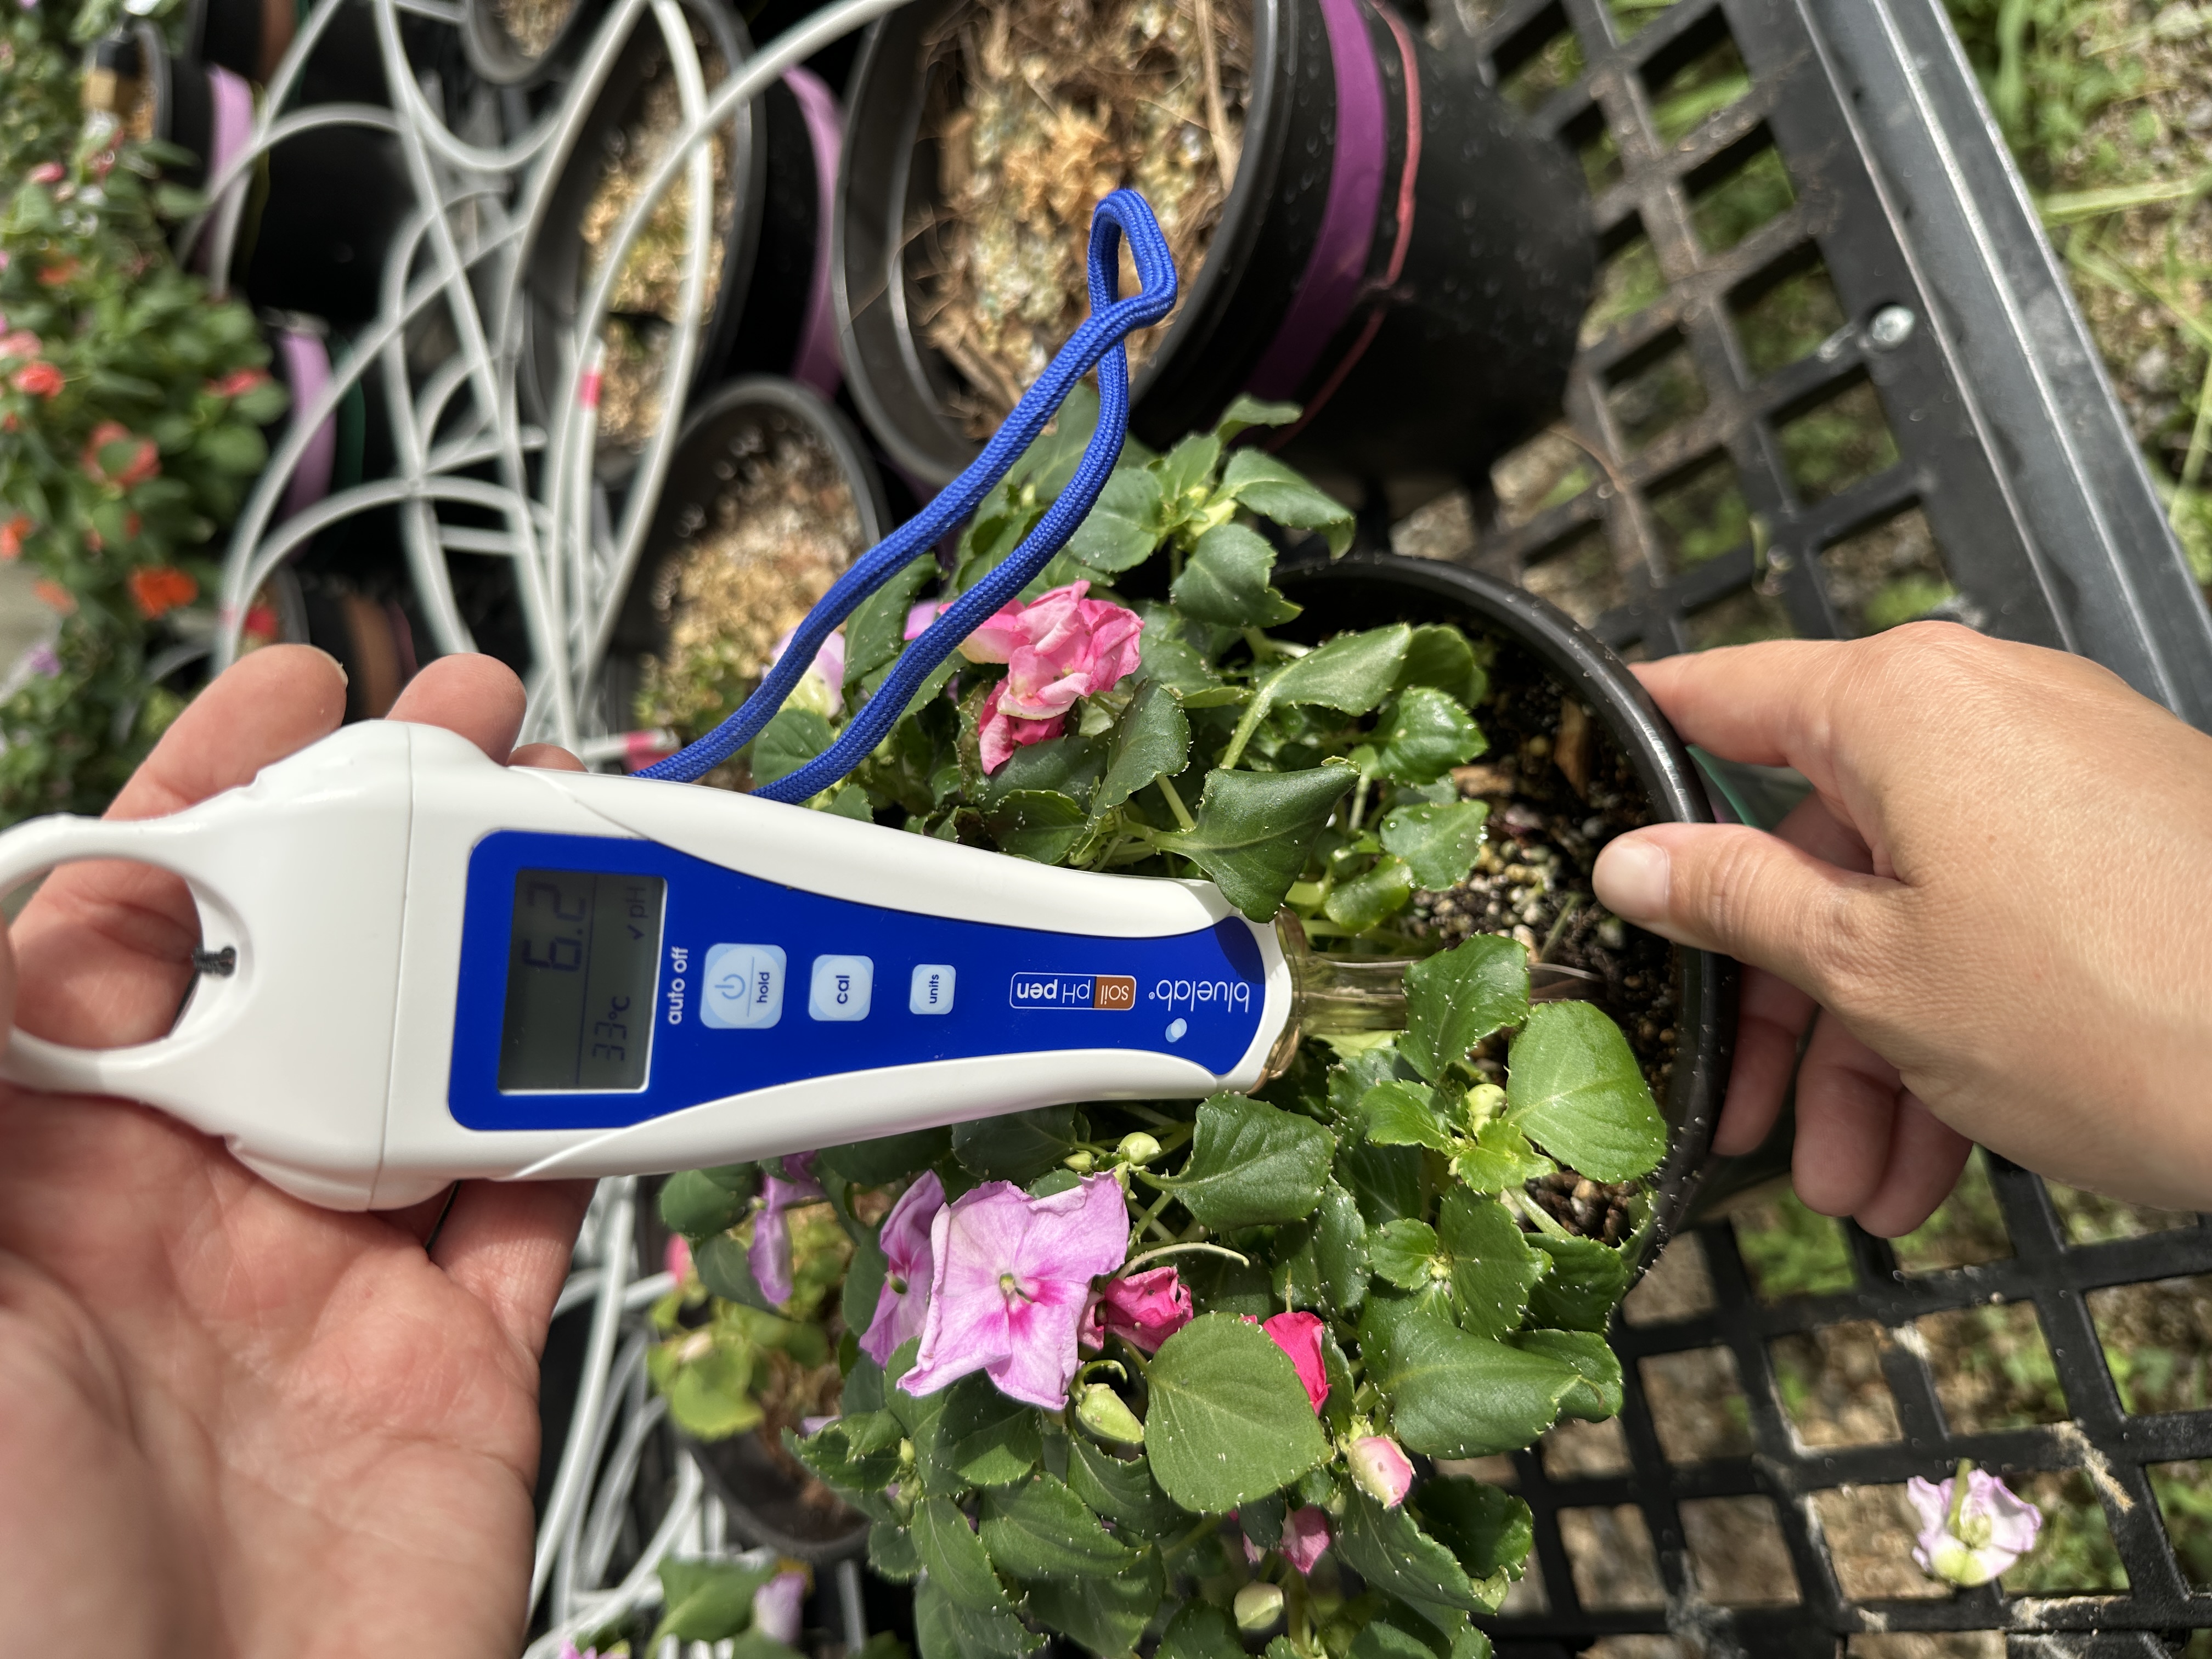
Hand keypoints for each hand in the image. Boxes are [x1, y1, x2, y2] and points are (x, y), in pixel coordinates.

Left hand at [0, 648, 592, 1655]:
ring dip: (521, 944)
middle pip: (313, 973)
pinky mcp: (456, 1366)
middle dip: (392, 837)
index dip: (208, 796)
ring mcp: (327, 1284)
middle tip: (478, 729)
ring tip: (588, 828)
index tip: (296, 686)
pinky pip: (548, 1199)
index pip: (126, 932)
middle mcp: (181, 1212)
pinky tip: (644, 1021)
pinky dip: (614, 1105)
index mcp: (36, 1175)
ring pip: (448, 1062)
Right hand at [1591, 623, 2211, 1234]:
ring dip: (1871, 1058)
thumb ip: (1735, 903)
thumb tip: (1633, 857)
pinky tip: (1939, 1160)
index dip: (1638, 753)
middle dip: (1785, 1010)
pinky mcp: (2128, 843)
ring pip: (1907, 906)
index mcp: (1899, 706)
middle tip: (1755, 1123)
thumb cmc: (2116, 1009)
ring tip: (1868, 1190)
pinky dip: (1954, 1029)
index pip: (1718, 699)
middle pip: (1815, 846)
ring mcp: (2063, 777)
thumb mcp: (1874, 970)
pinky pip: (1995, 921)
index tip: (1579, 796)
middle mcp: (1980, 714)